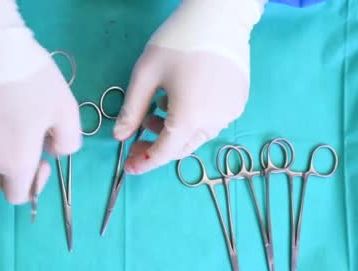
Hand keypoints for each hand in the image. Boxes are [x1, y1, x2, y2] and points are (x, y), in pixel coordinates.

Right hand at [0, 0, 80, 203]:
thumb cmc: (32, 83)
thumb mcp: (66, 112)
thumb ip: (68, 143)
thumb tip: (55, 153)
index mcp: (15, 164)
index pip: (19, 197)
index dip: (35, 185)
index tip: (43, 159)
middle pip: (1, 182)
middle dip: (17, 170)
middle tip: (29, 140)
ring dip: (2, 153)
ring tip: (13, 120)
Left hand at [114, 0, 265, 173]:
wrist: (218, 15)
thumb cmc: (177, 42)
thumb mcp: (145, 76)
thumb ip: (131, 110)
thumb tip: (119, 136)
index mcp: (189, 118)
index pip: (164, 153)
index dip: (144, 162)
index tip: (128, 167)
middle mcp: (214, 121)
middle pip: (181, 147)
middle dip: (156, 147)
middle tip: (135, 139)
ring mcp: (230, 112)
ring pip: (196, 136)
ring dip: (173, 131)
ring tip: (157, 107)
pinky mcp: (238, 101)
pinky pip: (211, 122)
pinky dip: (191, 120)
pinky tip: (179, 99)